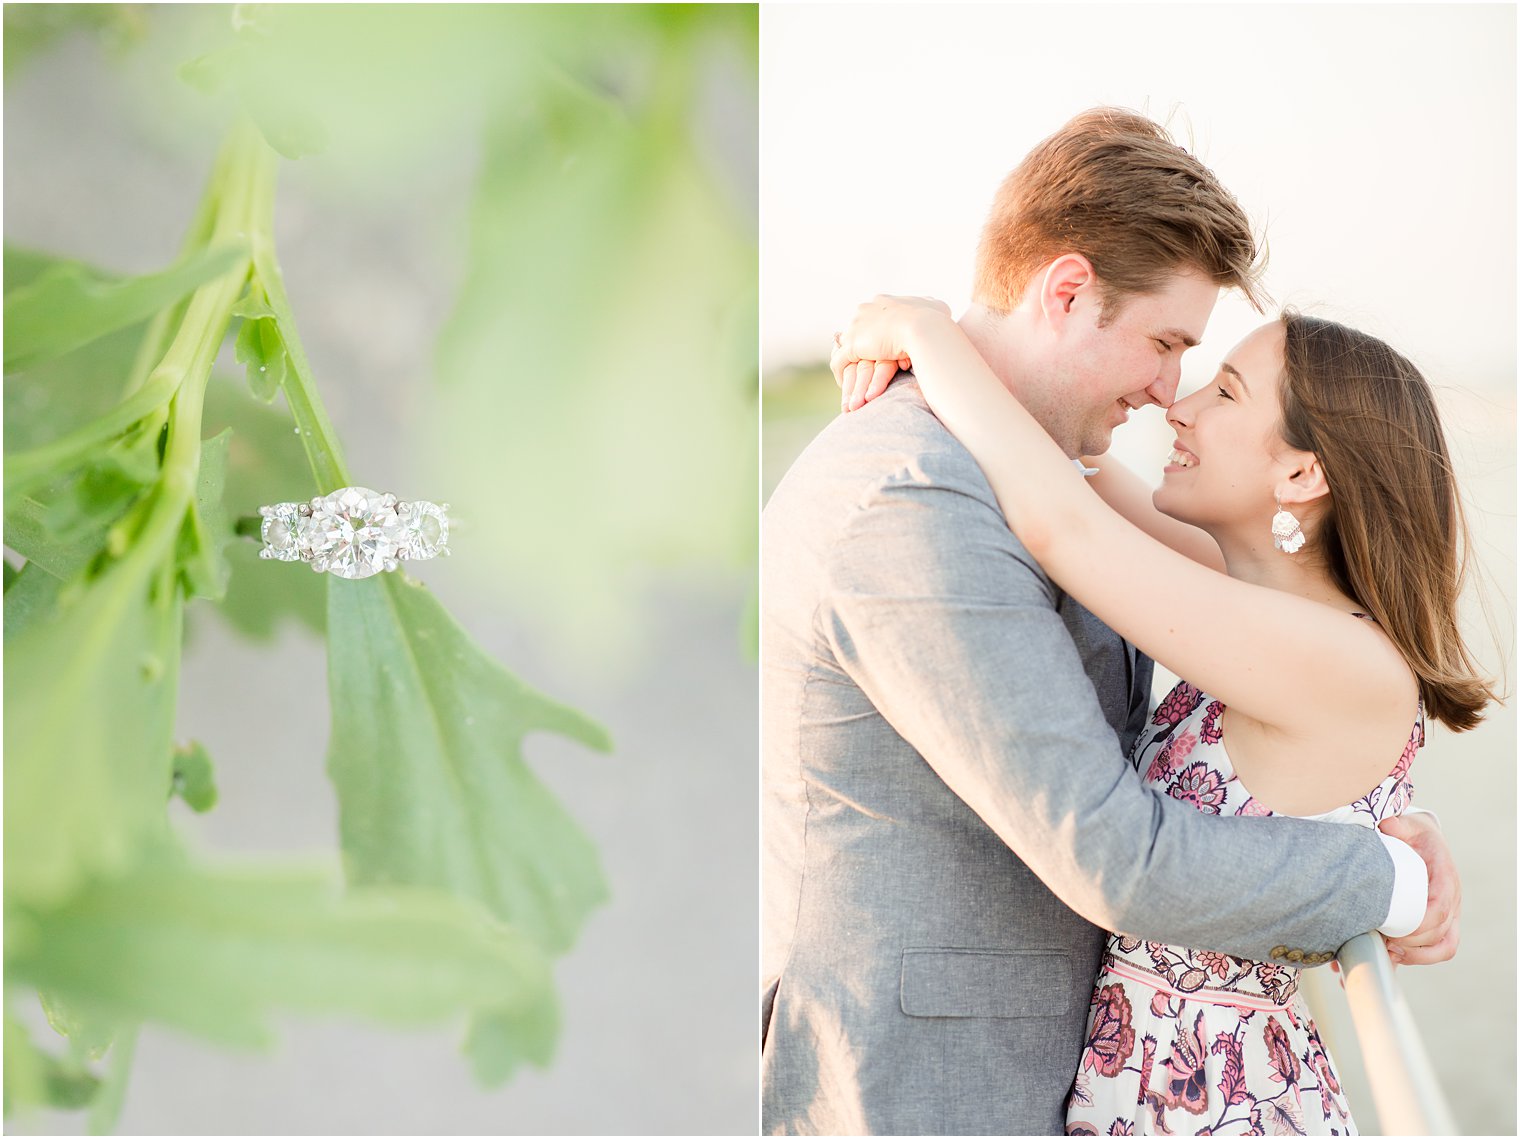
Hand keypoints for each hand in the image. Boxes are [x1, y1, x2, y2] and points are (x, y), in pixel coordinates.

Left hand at [830, 295, 952, 411]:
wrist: (924, 328)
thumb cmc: (935, 319)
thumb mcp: (936, 306)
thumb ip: (931, 306)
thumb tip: (936, 307)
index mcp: (882, 302)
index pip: (871, 316)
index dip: (873, 332)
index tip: (875, 345)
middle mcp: (865, 310)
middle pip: (856, 332)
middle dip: (857, 348)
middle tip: (860, 363)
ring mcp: (856, 327)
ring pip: (846, 349)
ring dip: (849, 365)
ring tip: (851, 379)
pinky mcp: (852, 345)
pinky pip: (839, 362)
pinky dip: (841, 374)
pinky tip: (846, 386)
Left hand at [1378, 812, 1459, 965]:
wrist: (1420, 840)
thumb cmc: (1413, 835)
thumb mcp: (1406, 825)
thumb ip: (1397, 825)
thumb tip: (1386, 824)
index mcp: (1445, 878)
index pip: (1440, 909)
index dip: (1420, 925)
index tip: (1394, 932)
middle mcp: (1451, 900)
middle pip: (1442, 934)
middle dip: (1414, 945)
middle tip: (1384, 943)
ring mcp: (1447, 915)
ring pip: (1444, 948)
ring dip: (1417, 957)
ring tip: (1388, 954)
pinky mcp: (1437, 924)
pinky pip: (1434, 950)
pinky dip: (1414, 958)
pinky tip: (1390, 959)